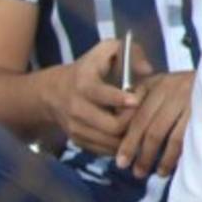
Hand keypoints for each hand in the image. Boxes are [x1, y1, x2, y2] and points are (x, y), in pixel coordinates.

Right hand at [44, 39, 140, 155]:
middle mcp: (76, 109)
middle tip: (141, 111)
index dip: (121, 99)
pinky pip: (105, 150)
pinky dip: (120, 144)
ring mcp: (76, 128)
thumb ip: (130, 53)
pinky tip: (127, 132)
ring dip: (129, 135)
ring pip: (111, 142)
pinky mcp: (78, 141)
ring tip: (137, 122)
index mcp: (83, 84)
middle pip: (112, 126)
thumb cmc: (89, 68)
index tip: (136, 99)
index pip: (101, 95)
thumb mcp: (106, 50)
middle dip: (132, 121)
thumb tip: (147, 71)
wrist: (53, 92)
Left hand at [115, 71, 193, 178]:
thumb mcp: (160, 84)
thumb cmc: (183, 86)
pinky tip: (173, 166)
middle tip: (136, 173)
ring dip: (162, 159)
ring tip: (157, 174)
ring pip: (171, 137)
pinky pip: (190, 138)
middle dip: (141, 154)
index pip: (138, 118)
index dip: (128, 143)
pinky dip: (179, 155)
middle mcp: (175, 90)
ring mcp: (193, 101)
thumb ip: (139, 99)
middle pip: (152, 129)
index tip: (121, 162)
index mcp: (159, 85)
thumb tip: (117, 119)